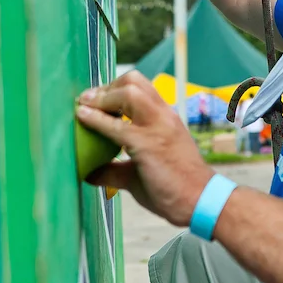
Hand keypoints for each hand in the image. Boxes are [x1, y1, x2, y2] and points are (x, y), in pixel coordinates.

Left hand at [76, 71, 215, 226]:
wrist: (201, 201)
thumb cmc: (175, 189)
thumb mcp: (139, 174)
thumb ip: (115, 169)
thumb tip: (89, 173)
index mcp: (165, 117)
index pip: (139, 88)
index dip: (113, 89)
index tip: (95, 99)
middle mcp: (163, 115)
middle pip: (133, 81)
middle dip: (106, 87)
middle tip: (87, 100)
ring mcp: (157, 126)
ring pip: (128, 92)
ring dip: (102, 96)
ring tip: (84, 105)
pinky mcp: (147, 143)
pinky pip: (117, 125)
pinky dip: (96, 118)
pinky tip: (82, 117)